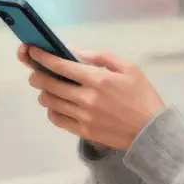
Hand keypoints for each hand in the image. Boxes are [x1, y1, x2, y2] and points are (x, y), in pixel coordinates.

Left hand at [18, 45, 166, 151]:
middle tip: (35, 72)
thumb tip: (76, 52)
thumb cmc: (142, 96)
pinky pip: (58, 119)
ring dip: (43, 92)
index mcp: (98, 79)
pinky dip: (52, 110)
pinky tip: (56, 105)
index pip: (61, 66)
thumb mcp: (129, 67)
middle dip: (37, 75)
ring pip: (51, 102)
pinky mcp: (83, 132)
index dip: (42, 57)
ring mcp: (83, 117)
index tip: (32, 51)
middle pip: (49, 84)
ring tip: (46, 88)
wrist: (151, 131)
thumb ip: (102, 57)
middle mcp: (86, 98)